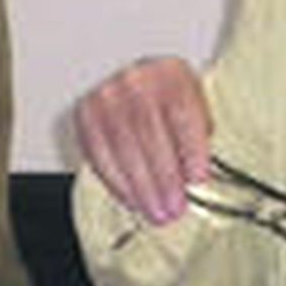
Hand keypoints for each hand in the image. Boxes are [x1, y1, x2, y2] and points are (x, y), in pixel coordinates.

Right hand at [74, 56, 211, 223]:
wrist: (138, 88)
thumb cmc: (171, 107)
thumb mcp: (195, 108)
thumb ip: (200, 135)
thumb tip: (197, 179)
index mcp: (171, 73)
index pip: (182, 110)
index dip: (191, 147)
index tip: (198, 179)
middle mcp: (136, 79)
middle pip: (150, 131)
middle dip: (164, 176)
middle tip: (175, 208)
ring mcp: (106, 96)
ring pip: (123, 146)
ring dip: (141, 186)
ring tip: (156, 212)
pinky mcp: (85, 115)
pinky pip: (99, 154)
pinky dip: (117, 183)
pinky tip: (132, 200)